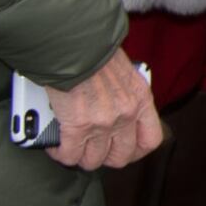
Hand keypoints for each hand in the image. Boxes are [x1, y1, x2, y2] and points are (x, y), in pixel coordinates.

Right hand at [47, 51, 162, 173]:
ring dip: (80, 157)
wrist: (74, 44)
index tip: (124, 152)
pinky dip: (60, 154)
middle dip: (105, 158)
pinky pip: (70, 154)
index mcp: (141, 100)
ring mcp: (103, 123)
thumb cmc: (94, 53)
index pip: (150, 140)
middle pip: (121, 156)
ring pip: (93, 160)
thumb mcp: (125, 74)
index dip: (136, 152)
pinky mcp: (77, 126)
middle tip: (93, 151)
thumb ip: (125, 95)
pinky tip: (55, 146)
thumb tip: (116, 108)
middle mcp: (126, 114)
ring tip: (71, 149)